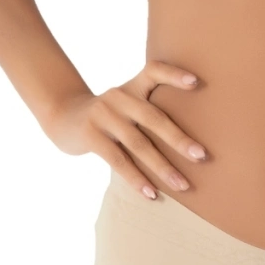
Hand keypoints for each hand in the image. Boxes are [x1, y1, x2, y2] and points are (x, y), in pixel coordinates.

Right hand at [42, 61, 207, 198]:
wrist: (63, 117)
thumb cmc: (108, 116)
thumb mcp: (125, 104)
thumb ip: (148, 110)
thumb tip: (189, 141)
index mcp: (131, 87)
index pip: (154, 70)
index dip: (174, 75)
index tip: (197, 83)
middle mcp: (119, 97)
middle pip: (153, 117)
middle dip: (179, 139)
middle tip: (202, 156)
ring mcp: (103, 115)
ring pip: (138, 144)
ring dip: (162, 167)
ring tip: (182, 185)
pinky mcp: (90, 135)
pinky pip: (118, 160)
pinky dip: (136, 179)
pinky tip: (151, 194)